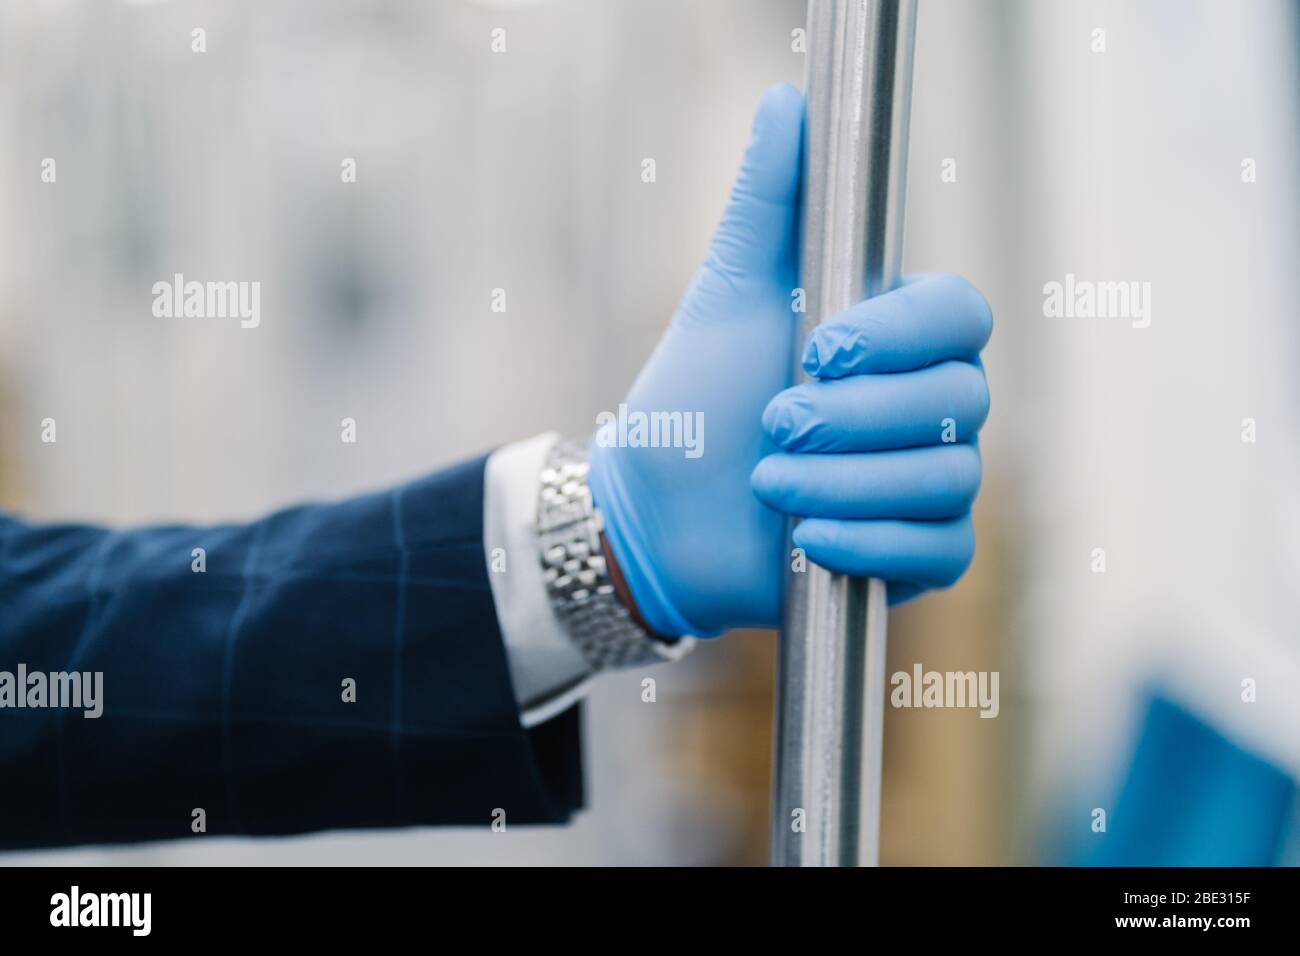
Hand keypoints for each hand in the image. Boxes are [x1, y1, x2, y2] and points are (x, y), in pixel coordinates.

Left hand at [588, 84, 991, 636]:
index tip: (817, 346)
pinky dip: (870, 542)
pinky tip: (806, 534)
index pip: (961, 314)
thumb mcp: (727, 293)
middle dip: (857, 416)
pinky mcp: (921, 553)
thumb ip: (766, 203)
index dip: (902, 334)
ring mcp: (932, 480)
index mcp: (901, 336)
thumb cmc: (698, 396)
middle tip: (774, 420)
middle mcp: (934, 403)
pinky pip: (940, 549)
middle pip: (961, 399)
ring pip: (946, 477)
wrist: (660, 508)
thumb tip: (789, 101)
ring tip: (768, 480)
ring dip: (847, 480)